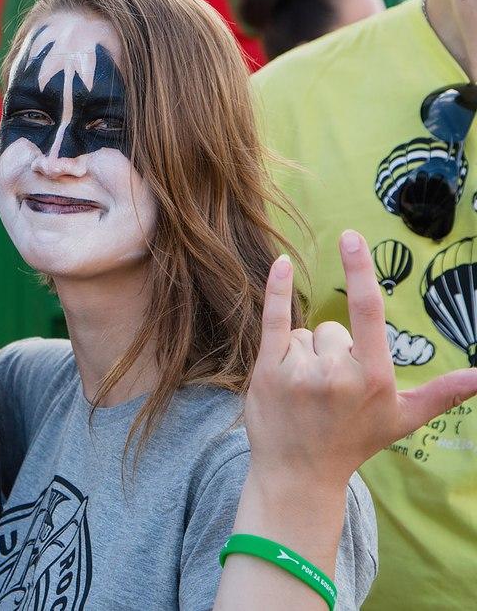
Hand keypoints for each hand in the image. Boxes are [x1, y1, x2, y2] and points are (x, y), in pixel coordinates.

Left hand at [246, 230, 476, 485]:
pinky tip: (284, 263)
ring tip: (305, 393)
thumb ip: (442, 392)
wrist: (298, 473)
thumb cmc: (353, 442)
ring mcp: (300, 372)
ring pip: (304, 333)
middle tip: (327, 392)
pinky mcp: (268, 371)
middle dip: (331, 351)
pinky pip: (274, 319)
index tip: (352, 236)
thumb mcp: (402, 418)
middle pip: (332, 329)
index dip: (359, 270)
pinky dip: (278, 290)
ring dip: (304, 353)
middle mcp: (337, 372)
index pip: (367, 311)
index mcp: (373, 377)